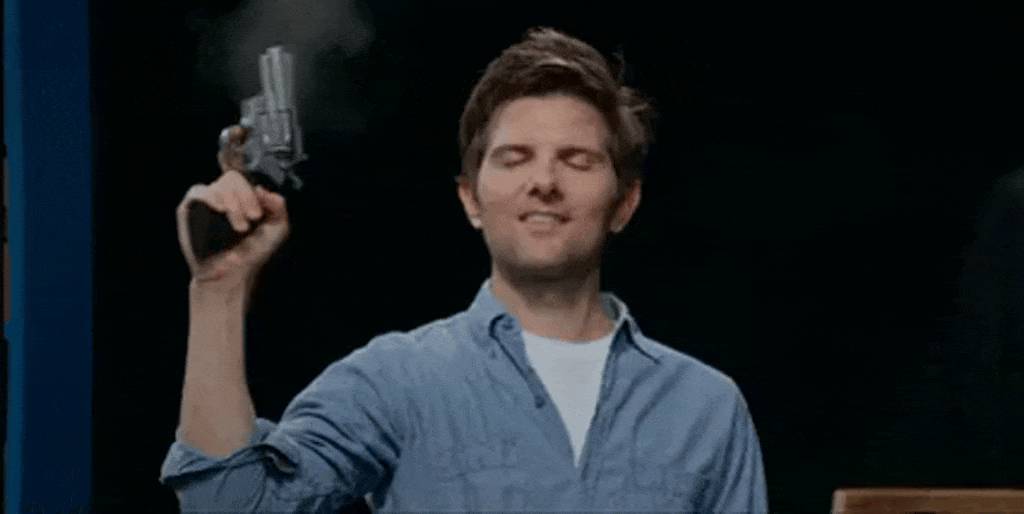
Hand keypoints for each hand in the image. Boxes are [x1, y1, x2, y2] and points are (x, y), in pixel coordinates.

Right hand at [175, 126, 289, 292]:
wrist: (232, 275)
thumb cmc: (253, 252)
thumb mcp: (277, 229)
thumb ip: (278, 206)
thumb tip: (262, 188)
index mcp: (245, 195)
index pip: (247, 174)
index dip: (253, 188)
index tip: (258, 212)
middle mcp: (226, 195)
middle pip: (234, 177)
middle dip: (246, 197)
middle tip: (252, 219)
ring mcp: (208, 201)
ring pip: (220, 184)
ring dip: (233, 203)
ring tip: (240, 227)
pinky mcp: (190, 209)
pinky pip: (197, 191)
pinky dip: (210, 196)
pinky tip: (220, 209)